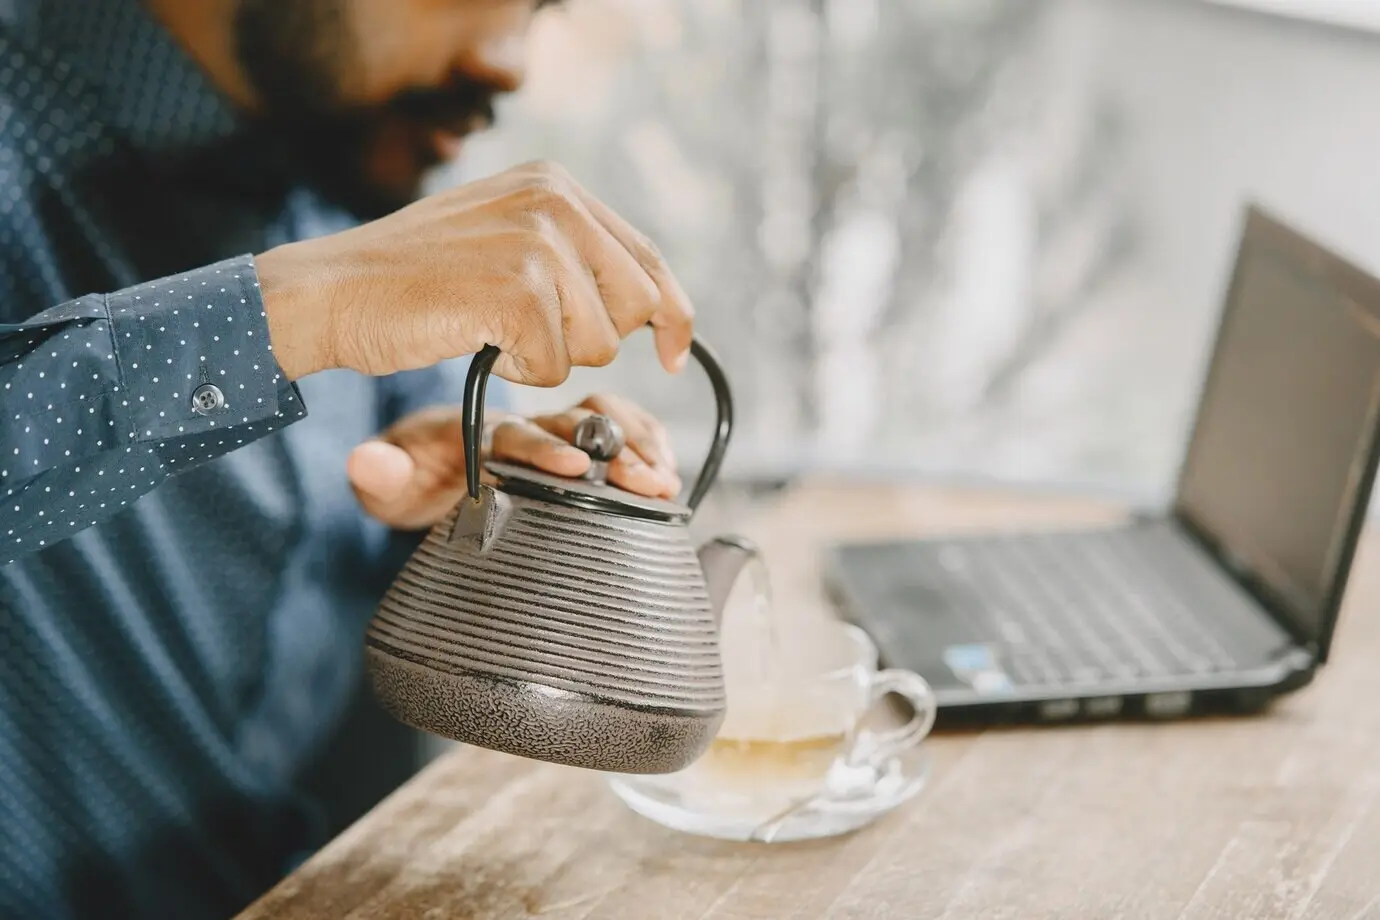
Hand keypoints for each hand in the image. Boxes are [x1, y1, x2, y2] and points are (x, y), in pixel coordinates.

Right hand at [255, 160, 693, 385]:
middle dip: (595, 340)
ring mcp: (537, 242)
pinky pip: (555, 366)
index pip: (648, 257)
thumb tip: (652, 301)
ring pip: (600, 343)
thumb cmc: (414, 279)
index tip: (677, 355)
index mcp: (556, 184)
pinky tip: (477, 340)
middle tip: (532, 334)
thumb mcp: (503, 237)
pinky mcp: (518, 291)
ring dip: (550, 357)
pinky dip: (519, 371)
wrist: (332, 290)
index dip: (673, 314)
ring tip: (492, 327)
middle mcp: (554, 201)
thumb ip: (571, 253)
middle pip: (637, 306)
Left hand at [347, 394, 680, 530]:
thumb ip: (379, 474)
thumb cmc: (413, 472)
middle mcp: (526, 421)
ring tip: (664, 478)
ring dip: (639, 445)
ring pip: (607, 421)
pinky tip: (667, 464)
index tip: (571, 467)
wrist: (428, 457)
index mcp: (480, 430)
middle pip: (577, 425)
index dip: (544, 449)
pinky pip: (623, 427)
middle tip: (645, 479)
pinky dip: (649, 439)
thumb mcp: (386, 482)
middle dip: (614, 452)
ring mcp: (555, 428)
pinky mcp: (577, 439)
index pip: (515, 433)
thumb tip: (366, 460)